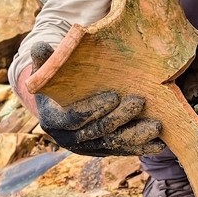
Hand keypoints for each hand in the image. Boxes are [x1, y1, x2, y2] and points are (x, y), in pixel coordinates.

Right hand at [30, 42, 164, 155]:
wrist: (61, 107)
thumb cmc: (57, 84)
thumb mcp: (48, 72)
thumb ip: (46, 61)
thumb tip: (38, 46)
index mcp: (54, 121)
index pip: (75, 118)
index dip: (94, 109)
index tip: (114, 96)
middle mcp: (71, 139)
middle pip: (98, 131)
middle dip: (120, 118)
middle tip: (140, 102)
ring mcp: (89, 147)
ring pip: (114, 143)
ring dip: (136, 137)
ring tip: (157, 127)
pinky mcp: (104, 150)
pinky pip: (124, 150)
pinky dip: (141, 147)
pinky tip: (159, 144)